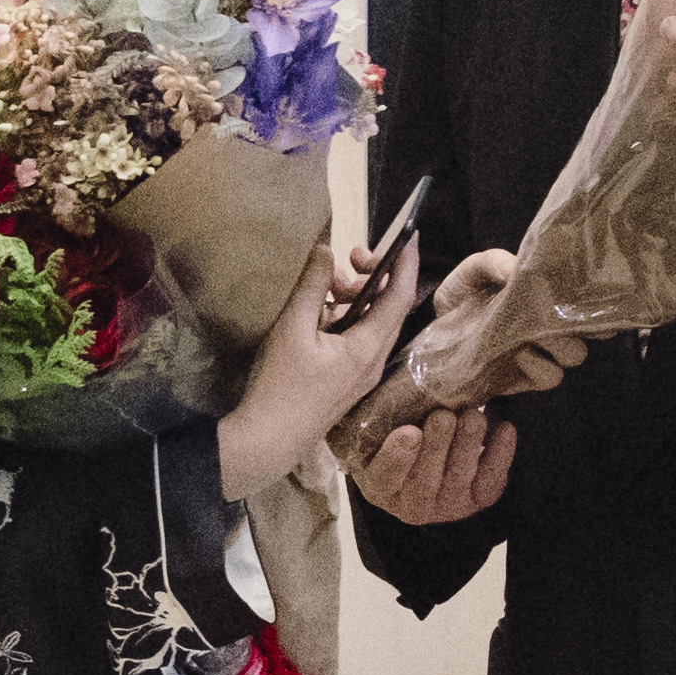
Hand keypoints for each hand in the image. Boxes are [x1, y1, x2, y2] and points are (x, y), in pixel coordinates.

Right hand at [222, 240, 422, 490]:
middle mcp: (374, 362)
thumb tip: (326, 250)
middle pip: (390, 308)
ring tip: (329, 282)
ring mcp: (362, 374)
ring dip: (358, 296)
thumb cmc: (279, 388)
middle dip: (375, 275)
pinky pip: (359, 338)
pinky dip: (349, 316)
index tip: (408, 233)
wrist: (267, 442)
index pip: (400, 296)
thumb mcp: (292, 329)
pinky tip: (322, 310)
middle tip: (350, 254)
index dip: (405, 262)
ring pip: (373, 323)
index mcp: (368, 348)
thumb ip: (311, 286)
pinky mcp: (347, 381)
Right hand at [354, 401, 516, 527]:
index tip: (410, 432)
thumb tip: (405, 386)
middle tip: (443, 415)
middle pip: (424, 480)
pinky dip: (500, 453)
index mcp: (379, 486)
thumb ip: (385, 417)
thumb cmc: (398, 440)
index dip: (397, 457)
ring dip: (468, 443)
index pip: (384, 477)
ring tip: (473, 416)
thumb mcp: (380, 431)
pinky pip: (491, 480)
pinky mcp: (477, 500)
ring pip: (459, 477)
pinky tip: (504, 428)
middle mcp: (412, 504)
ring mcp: (447, 506)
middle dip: (437, 445)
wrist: (429, 467)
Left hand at [412, 239, 587, 403]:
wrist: (437, 324)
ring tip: (530, 337)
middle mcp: (553, 324)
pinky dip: (540, 367)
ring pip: (573, 356)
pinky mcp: (526, 376)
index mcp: (549, 296)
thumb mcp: (475, 269)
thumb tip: (516, 268)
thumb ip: (494, 262)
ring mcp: (542, 352)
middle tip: (551, 317)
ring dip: (559, 347)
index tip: (581, 294)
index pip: (589, 300)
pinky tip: (521, 355)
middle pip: (590, 331)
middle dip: (575, 325)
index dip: (595, 300)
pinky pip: (549, 377)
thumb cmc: (465, 291)